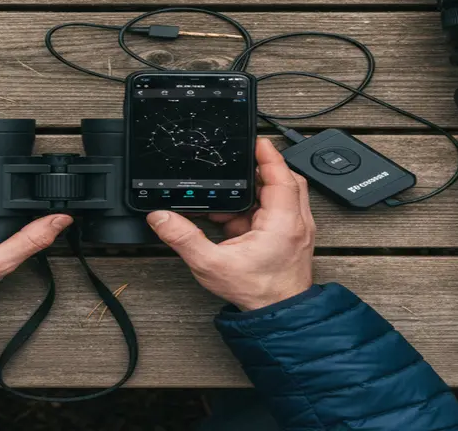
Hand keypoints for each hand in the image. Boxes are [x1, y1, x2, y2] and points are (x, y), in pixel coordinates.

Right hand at [147, 138, 315, 310]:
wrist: (277, 317)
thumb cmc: (257, 294)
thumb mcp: (212, 265)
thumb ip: (184, 239)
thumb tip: (162, 218)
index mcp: (283, 222)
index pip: (280, 175)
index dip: (267, 154)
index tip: (255, 139)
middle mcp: (295, 222)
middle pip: (283, 180)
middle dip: (260, 168)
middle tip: (238, 159)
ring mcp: (294, 230)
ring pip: (280, 195)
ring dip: (256, 189)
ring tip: (229, 190)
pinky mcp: (288, 238)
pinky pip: (275, 212)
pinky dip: (255, 208)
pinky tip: (231, 216)